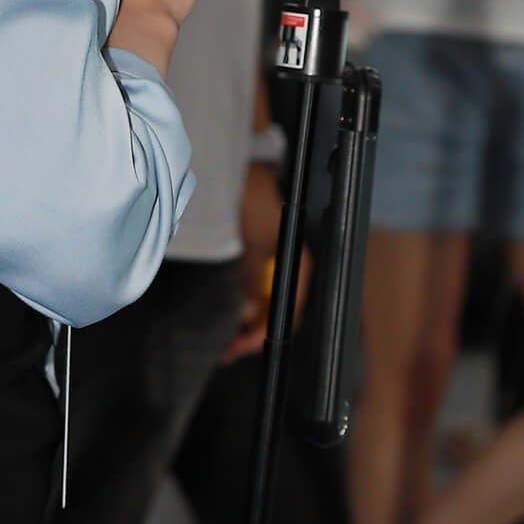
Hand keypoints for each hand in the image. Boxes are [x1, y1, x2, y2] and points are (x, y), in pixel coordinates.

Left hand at [224, 160, 289, 358]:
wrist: (246, 172)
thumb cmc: (255, 203)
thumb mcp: (252, 246)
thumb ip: (252, 281)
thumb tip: (248, 312)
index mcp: (298, 267)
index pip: (286, 313)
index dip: (263, 334)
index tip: (240, 347)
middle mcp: (291, 270)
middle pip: (277, 315)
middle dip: (252, 334)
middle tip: (226, 351)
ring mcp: (277, 267)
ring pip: (266, 307)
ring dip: (247, 324)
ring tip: (225, 340)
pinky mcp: (262, 262)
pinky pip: (257, 294)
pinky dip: (245, 308)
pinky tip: (231, 317)